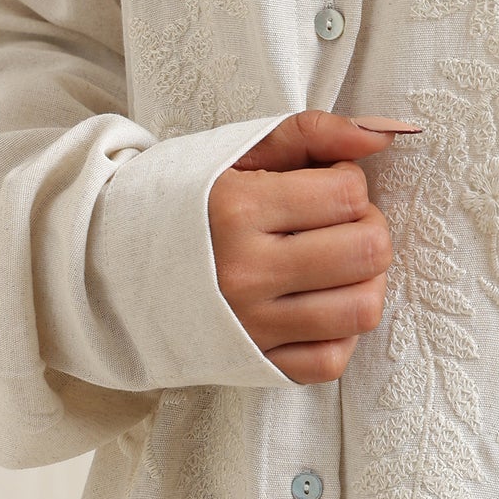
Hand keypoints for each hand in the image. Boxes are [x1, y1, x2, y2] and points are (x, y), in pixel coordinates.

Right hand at [207, 107, 420, 384]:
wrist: (112, 264)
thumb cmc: (187, 200)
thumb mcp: (241, 151)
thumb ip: (315, 132)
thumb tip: (386, 133)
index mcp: (237, 209)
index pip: (349, 193)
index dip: (348, 181)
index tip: (322, 184)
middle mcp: (245, 272)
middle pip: (368, 251)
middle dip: (367, 226)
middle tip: (339, 222)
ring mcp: (252, 326)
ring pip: (362, 309)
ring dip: (365, 280)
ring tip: (337, 262)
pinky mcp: (256, 366)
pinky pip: (334, 360)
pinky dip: (340, 331)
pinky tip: (320, 303)